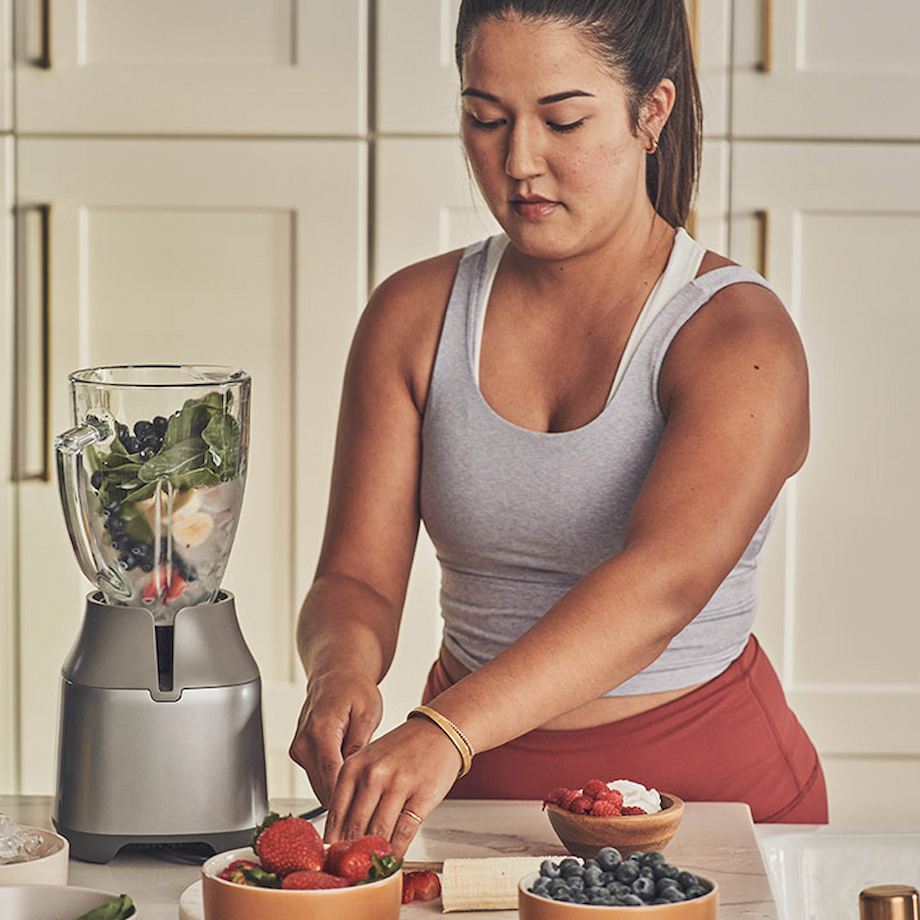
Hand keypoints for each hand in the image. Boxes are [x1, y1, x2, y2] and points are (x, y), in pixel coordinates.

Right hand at [288, 669, 382, 804]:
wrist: (335, 674)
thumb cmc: (354, 689)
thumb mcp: (368, 713)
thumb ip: (360, 745)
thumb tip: (357, 779)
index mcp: (321, 730)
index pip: (331, 776)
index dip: (348, 802)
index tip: (364, 818)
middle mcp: (304, 742)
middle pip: (323, 788)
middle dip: (347, 803)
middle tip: (374, 814)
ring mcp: (299, 750)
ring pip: (320, 788)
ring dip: (341, 795)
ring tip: (368, 797)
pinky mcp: (300, 754)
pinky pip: (318, 778)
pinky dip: (334, 784)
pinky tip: (355, 782)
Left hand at [323, 717, 462, 856]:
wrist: (438, 731)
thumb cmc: (401, 749)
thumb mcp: (368, 761)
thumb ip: (353, 793)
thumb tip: (339, 835)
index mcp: (353, 767)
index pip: (335, 816)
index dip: (333, 844)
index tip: (332, 861)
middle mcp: (373, 775)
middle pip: (355, 828)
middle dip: (352, 855)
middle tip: (350, 872)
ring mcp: (398, 784)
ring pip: (378, 833)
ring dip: (375, 856)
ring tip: (371, 869)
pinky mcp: (422, 795)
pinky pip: (404, 832)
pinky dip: (397, 851)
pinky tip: (394, 858)